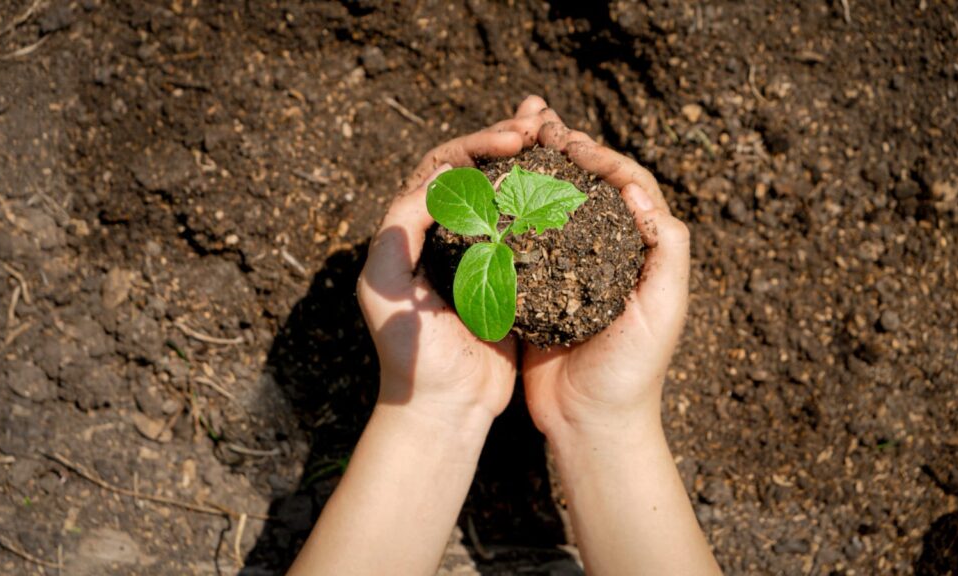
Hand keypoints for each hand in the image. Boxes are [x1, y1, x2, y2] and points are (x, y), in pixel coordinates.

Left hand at [356, 96, 549, 426]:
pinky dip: (544, 205)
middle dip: (506, 140)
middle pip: (475, 172)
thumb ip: (399, 231)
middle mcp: (442, 238)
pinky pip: (526, 230)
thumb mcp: (386, 289)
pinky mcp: (507, 280)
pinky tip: (571, 192)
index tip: (515, 138)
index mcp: (410, 233)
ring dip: (528, 163)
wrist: (444, 409)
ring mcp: (478, 257)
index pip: (442, 168)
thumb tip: (433, 177)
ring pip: (503, 195)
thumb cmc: (411, 356)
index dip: (477, 144)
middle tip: (542, 122)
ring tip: (559, 138)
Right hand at [520, 109, 691, 440]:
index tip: (570, 142)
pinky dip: (510, 210)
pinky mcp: (536, 286)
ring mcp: (569, 267)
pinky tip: (488, 190)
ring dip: (535, 169)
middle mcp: (606, 251)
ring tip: (510, 140)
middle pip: (588, 185)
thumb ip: (666, 250)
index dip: (602, 156)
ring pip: (553, 204)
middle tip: (534, 121)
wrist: (590, 422)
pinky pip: (524, 239)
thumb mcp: (663, 310)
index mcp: (642, 249)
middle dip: (564, 148)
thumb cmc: (634, 370)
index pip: (627, 184)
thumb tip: (638, 190)